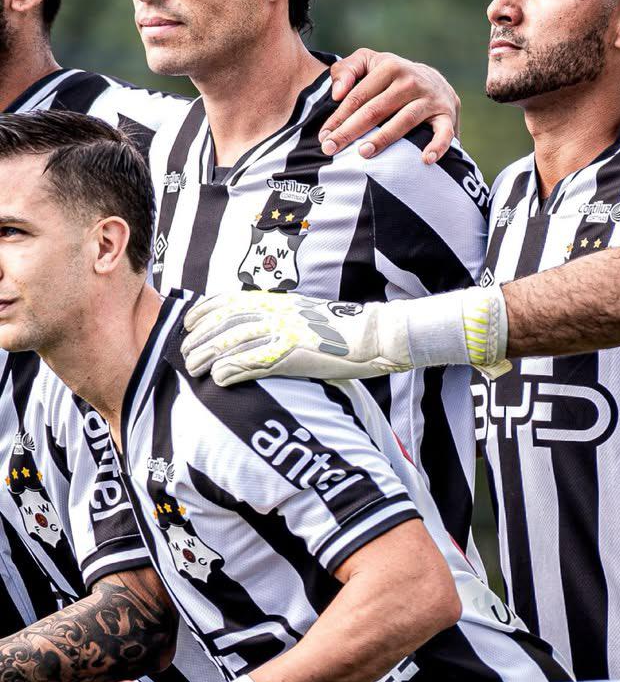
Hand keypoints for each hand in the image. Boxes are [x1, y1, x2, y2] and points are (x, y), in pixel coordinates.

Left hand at [182, 287, 509, 387]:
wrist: (374, 336)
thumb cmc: (343, 332)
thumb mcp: (305, 316)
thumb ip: (280, 320)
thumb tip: (260, 330)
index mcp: (275, 301)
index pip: (225, 302)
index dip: (202, 314)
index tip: (188, 325)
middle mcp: (274, 313)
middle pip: (221, 323)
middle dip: (197, 340)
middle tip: (182, 355)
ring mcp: (281, 333)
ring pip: (228, 343)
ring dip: (205, 357)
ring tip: (192, 370)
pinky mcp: (290, 354)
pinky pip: (249, 363)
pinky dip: (229, 371)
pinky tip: (217, 380)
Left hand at [323, 50, 459, 160]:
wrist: (435, 81)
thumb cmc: (392, 76)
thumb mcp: (369, 63)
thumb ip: (346, 70)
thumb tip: (336, 94)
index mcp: (389, 66)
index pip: (358, 96)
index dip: (339, 116)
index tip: (324, 136)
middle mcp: (410, 81)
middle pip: (376, 109)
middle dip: (351, 130)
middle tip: (331, 149)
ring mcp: (429, 99)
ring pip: (404, 121)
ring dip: (384, 138)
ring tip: (363, 153)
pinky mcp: (447, 116)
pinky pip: (444, 133)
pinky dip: (437, 146)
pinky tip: (425, 160)